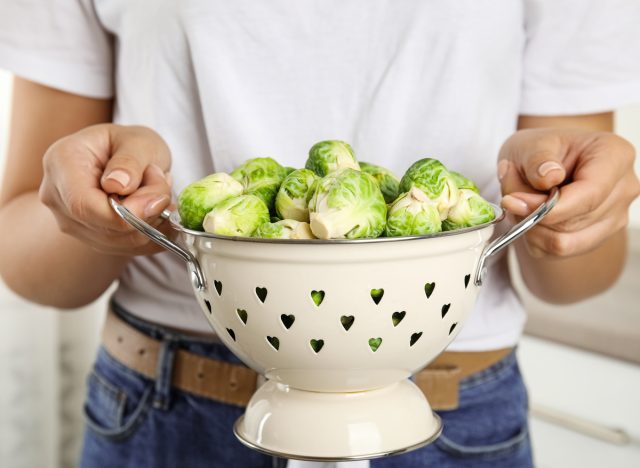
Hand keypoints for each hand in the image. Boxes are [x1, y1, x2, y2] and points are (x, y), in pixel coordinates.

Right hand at [39, 124, 172, 255]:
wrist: (128, 157)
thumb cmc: (131, 144)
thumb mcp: (138, 141)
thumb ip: (130, 161)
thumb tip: (118, 186)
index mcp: (61, 163)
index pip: (83, 204)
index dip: (125, 212)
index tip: (159, 199)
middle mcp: (57, 197)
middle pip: (102, 226)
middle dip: (146, 213)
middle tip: (164, 184)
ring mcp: (71, 221)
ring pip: (118, 241)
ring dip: (151, 222)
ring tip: (159, 191)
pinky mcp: (91, 238)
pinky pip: (127, 248)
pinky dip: (151, 233)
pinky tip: (158, 210)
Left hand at [498, 128, 639, 257]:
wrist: (541, 162)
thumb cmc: (541, 149)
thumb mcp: (532, 143)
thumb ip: (538, 161)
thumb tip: (548, 180)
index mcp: (615, 156)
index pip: (591, 194)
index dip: (550, 206)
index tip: (513, 202)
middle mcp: (623, 190)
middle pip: (574, 222)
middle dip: (532, 213)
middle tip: (508, 194)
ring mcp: (613, 218)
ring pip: (564, 243)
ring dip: (530, 227)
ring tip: (518, 202)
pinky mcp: (593, 238)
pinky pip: (556, 251)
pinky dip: (533, 237)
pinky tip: (529, 215)